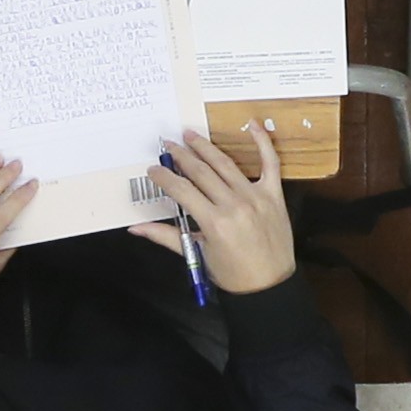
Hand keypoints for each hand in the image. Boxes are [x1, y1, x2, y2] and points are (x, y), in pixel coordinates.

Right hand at [132, 124, 296, 294]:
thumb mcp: (197, 255)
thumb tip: (136, 227)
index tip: (153, 169)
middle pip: (201, 172)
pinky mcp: (274, 194)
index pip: (182, 190)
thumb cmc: (231, 274)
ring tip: (191, 135)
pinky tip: (253, 124)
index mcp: (214, 222)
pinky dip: (262, 142)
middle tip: (168, 144)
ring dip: (206, 147)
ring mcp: (255, 197)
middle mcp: (234, 205)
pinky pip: (270, 163)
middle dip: (181, 156)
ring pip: (226, 164)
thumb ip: (166, 236)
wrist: (269, 286)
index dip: (164, 177)